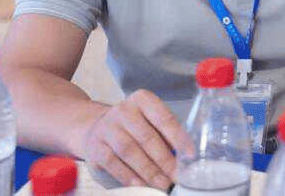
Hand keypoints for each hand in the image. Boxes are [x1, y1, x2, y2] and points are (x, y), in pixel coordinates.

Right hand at [77, 89, 191, 189]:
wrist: (95, 126)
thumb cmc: (131, 125)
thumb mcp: (148, 121)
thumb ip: (165, 134)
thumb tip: (183, 156)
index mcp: (143, 100)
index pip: (164, 118)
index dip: (178, 138)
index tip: (189, 155)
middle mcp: (124, 110)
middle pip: (147, 137)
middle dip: (165, 160)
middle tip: (176, 175)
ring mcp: (107, 128)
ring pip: (130, 151)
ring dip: (148, 170)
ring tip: (162, 183)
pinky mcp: (95, 146)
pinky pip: (113, 162)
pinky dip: (128, 175)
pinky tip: (140, 184)